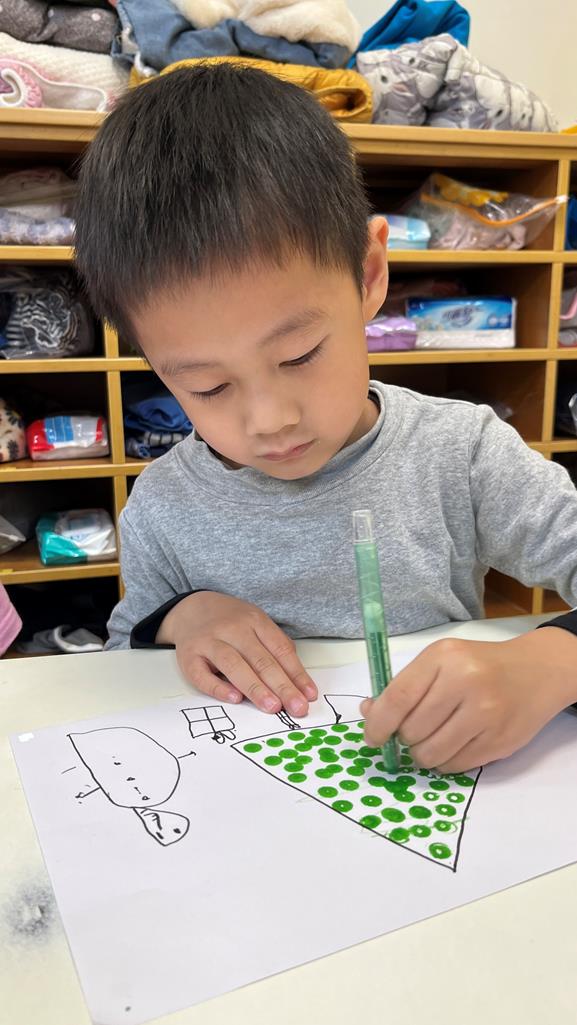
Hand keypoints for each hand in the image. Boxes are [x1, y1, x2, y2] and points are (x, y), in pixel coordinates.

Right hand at [156, 591, 316, 714]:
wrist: (190, 609)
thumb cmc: (230, 622)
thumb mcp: (256, 623)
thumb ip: (275, 646)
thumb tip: (296, 679)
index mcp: (254, 620)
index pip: (280, 649)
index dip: (296, 673)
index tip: (308, 695)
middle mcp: (233, 629)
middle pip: (261, 660)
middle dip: (282, 686)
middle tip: (297, 707)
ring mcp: (209, 641)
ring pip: (234, 665)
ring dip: (255, 688)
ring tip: (273, 707)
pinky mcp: (188, 656)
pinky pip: (203, 675)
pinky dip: (218, 688)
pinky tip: (235, 699)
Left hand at [361, 628, 576, 771]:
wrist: (536, 671)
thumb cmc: (479, 665)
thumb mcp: (441, 661)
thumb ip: (405, 686)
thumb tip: (369, 712)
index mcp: (444, 658)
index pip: (398, 698)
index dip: (378, 724)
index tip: (372, 737)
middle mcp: (465, 683)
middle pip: (412, 731)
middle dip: (404, 738)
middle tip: (413, 731)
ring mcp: (485, 714)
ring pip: (431, 754)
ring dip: (422, 755)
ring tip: (432, 740)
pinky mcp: (499, 741)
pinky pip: (455, 766)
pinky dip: (445, 762)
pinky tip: (453, 745)